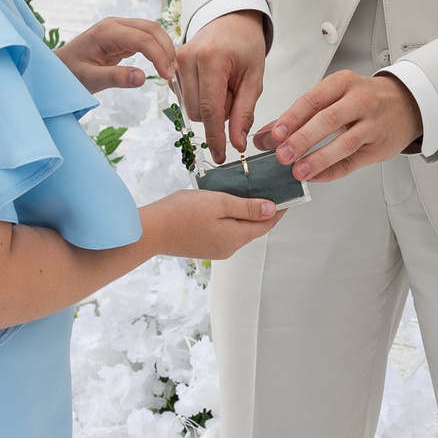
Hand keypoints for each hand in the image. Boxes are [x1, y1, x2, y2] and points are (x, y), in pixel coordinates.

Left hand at [55, 17, 172, 92]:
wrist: (57, 68)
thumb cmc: (69, 73)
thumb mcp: (90, 79)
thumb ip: (116, 78)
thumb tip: (142, 78)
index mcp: (107, 32)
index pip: (142, 39)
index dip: (159, 56)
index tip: (167, 76)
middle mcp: (115, 24)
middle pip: (151, 29)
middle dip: (166, 50)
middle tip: (172, 74)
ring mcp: (119, 28)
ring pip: (152, 31)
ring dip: (164, 48)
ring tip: (170, 70)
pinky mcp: (122, 35)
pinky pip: (146, 37)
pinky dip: (157, 49)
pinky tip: (162, 64)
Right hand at [141, 190, 279, 260]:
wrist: (150, 230)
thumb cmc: (182, 213)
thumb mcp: (220, 203)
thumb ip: (248, 208)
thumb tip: (272, 210)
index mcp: (236, 237)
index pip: (267, 224)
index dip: (279, 209)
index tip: (287, 194)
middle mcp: (229, 248)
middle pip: (254, 228)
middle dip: (263, 210)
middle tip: (267, 187)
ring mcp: (215, 249)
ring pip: (238, 230)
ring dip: (245, 214)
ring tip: (246, 192)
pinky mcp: (203, 246)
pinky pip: (225, 232)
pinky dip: (230, 219)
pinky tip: (224, 205)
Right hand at [173, 10, 267, 157]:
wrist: (230, 21)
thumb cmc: (245, 45)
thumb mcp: (254, 77)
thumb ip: (245, 111)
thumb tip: (237, 142)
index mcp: (210, 59)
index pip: (209, 109)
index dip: (216, 137)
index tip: (221, 156)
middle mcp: (186, 59)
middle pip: (197, 113)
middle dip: (218, 114)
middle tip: (234, 93)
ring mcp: (174, 62)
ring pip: (189, 109)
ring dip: (209, 107)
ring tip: (223, 85)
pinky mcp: (170, 67)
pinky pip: (184, 99)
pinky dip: (200, 98)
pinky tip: (211, 83)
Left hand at [253, 71, 423, 184]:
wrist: (405, 104)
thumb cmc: (364, 98)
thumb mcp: (334, 95)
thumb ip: (302, 113)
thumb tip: (268, 134)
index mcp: (343, 83)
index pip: (313, 99)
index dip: (292, 118)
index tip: (274, 134)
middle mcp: (360, 101)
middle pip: (328, 120)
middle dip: (302, 139)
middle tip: (283, 155)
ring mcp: (372, 125)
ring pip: (344, 143)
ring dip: (318, 159)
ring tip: (299, 171)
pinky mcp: (379, 147)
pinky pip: (353, 161)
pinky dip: (333, 170)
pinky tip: (317, 176)